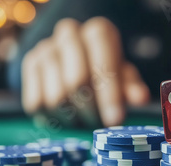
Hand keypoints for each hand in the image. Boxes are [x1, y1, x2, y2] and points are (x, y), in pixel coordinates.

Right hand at [21, 17, 149, 126]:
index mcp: (98, 33)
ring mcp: (46, 48)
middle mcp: (70, 34)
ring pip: (55, 96)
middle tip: (98, 126)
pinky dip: (53, 118)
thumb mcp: (123, 77)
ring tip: (83, 123)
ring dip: (71, 118)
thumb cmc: (106, 72)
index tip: (115, 120)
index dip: (109, 95)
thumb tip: (140, 98)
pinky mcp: (29, 64)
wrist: (75, 61)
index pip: (103, 63)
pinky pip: (36, 102)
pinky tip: (65, 118)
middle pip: (76, 82)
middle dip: (90, 111)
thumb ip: (131, 87)